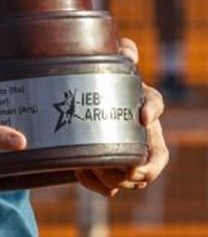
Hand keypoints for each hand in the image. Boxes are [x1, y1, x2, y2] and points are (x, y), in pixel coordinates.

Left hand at [76, 37, 167, 196]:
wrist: (83, 110)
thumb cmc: (103, 88)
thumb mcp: (111, 70)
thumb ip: (122, 55)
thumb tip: (127, 48)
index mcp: (144, 106)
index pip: (156, 105)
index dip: (154, 112)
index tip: (144, 116)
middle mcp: (143, 136)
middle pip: (151, 163)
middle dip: (136, 169)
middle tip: (116, 164)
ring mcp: (129, 159)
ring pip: (131, 180)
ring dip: (112, 178)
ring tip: (89, 166)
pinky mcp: (112, 173)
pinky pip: (109, 187)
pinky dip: (96, 185)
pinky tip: (81, 172)